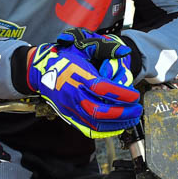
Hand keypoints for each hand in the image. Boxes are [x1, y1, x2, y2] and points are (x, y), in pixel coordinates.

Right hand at [27, 32, 141, 137]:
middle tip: (137, 109)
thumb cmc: (64, 57)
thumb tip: (124, 51)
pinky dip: (104, 131)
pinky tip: (117, 127)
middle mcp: (74, 94)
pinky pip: (88, 129)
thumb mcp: (82, 47)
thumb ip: (104, 48)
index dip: (122, 94)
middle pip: (101, 111)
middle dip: (123, 113)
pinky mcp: (69, 116)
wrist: (40, 70)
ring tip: (131, 119)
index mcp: (79, 76)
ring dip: (117, 124)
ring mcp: (70, 107)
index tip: (135, 95)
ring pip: (95, 122)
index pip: (103, 89)